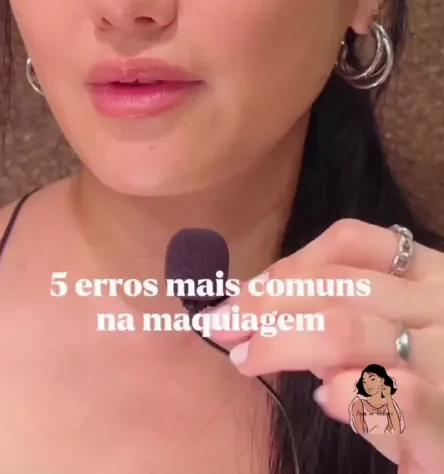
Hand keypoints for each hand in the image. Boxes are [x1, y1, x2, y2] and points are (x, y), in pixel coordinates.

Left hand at [204, 219, 443, 471]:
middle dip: (267, 303)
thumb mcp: (386, 338)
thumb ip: (338, 316)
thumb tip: (256, 305)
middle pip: (338, 283)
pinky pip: (395, 394)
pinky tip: (327, 398)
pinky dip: (349, 391)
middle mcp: (439, 304)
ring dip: (284, 342)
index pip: (350, 243)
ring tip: (248, 359)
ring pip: (349, 328)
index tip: (240, 295)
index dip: (287, 265)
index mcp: (426, 275)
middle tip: (221, 326)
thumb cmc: (430, 385)